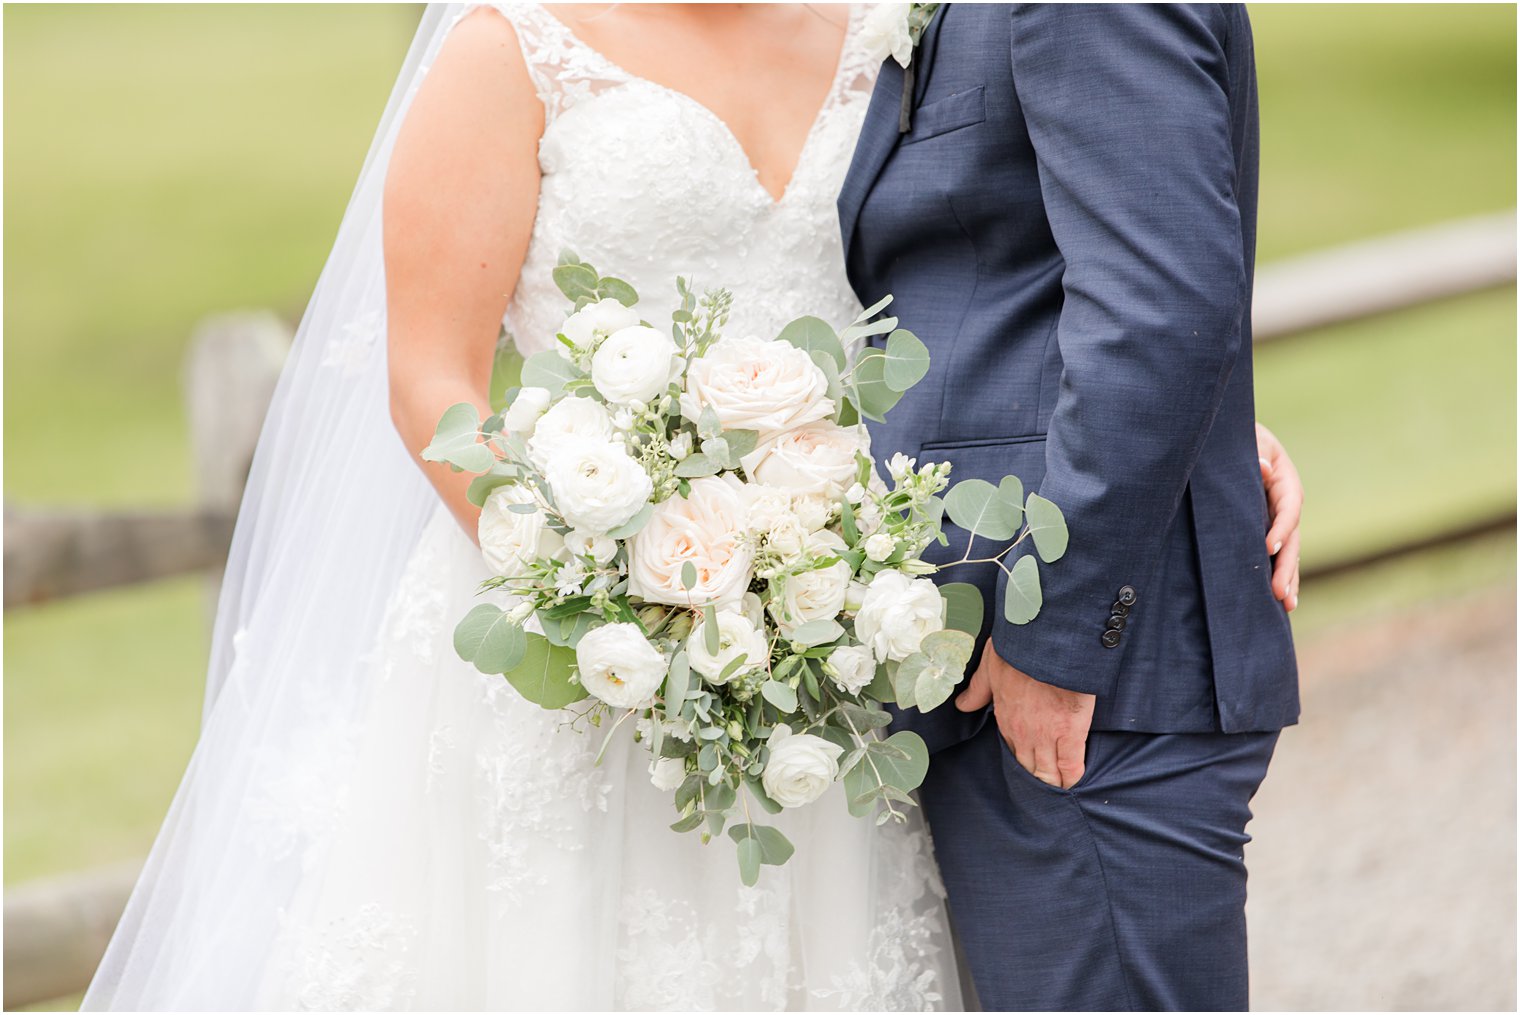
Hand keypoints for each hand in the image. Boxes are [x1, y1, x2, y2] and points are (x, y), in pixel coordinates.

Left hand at [955, 641, 1095, 788]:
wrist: (1045, 642)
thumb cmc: (1017, 649)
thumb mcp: (989, 666)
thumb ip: (978, 689)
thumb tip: (962, 705)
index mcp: (1006, 718)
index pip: (1012, 751)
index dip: (1021, 763)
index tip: (1028, 770)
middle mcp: (1023, 733)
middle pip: (1029, 768)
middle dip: (1036, 780)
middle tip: (1045, 793)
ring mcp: (1047, 735)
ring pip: (1048, 772)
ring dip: (1053, 784)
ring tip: (1059, 794)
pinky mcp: (1070, 732)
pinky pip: (1071, 765)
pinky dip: (1072, 777)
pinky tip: (1073, 784)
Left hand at [1256, 422, 1301, 611]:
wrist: (1234, 438)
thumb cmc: (1238, 437)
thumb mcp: (1248, 439)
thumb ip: (1255, 453)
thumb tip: (1262, 467)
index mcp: (1286, 481)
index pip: (1288, 509)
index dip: (1280, 529)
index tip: (1268, 547)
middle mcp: (1288, 503)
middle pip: (1292, 538)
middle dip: (1286, 566)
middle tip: (1279, 594)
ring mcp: (1280, 517)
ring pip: (1289, 551)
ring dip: (1288, 577)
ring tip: (1286, 605)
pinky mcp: (1268, 526)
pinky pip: (1278, 552)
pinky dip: (1280, 572)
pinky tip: (1280, 598)